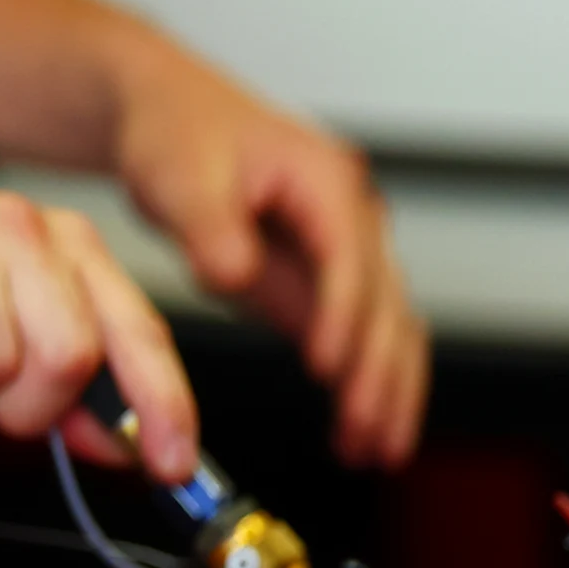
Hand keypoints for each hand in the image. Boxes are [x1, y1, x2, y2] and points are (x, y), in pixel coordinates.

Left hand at [99, 28, 425, 469]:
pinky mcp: (331, 283)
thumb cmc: (180, 135)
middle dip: (380, 373)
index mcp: (326, 181)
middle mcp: (355, 217)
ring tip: (378, 449)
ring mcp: (349, 252)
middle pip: (387, 302)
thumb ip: (209, 226)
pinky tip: (365, 428)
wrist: (175, 118)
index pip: (349, 258)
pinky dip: (372, 383)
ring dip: (390, 390)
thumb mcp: (179, 173)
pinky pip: (368, 338)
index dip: (343, 316)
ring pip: (393, 328)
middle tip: (367, 432)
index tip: (328, 370)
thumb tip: (234, 274)